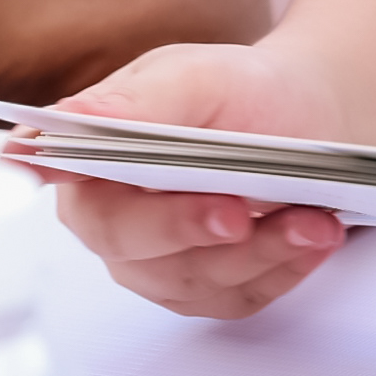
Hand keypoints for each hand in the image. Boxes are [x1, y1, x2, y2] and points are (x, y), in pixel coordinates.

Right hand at [40, 43, 356, 318]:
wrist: (307, 118)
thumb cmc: (242, 91)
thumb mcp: (196, 77)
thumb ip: (135, 102)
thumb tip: (63, 120)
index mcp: (90, 157)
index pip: (66, 179)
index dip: (70, 185)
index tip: (80, 178)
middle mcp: (110, 219)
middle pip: (129, 244)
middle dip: (189, 229)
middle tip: (240, 214)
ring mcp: (156, 264)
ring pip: (192, 280)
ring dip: (257, 252)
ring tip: (312, 220)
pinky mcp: (205, 291)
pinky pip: (235, 298)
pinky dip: (281, 269)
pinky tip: (312, 236)